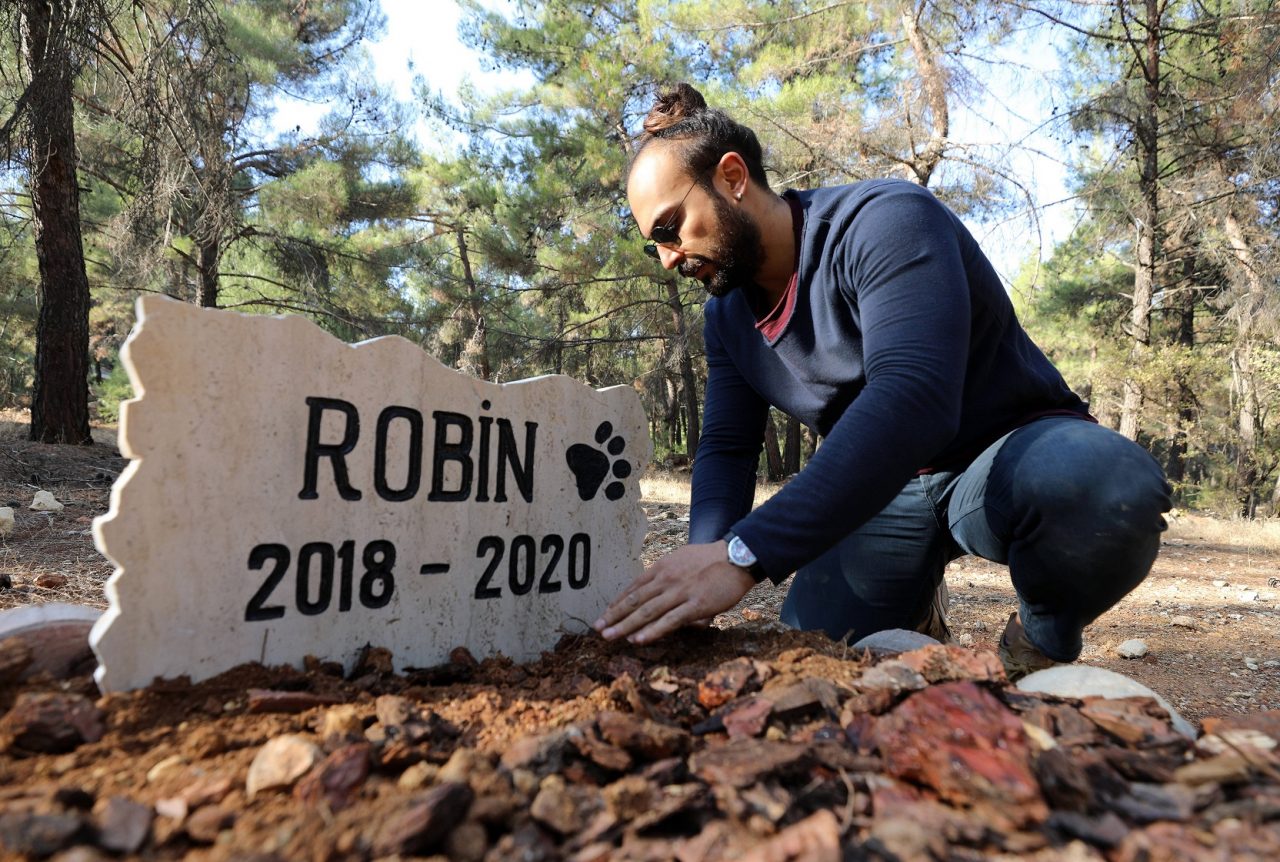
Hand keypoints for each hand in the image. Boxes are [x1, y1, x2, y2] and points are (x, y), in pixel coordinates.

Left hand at [594, 541, 755, 644]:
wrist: (737, 557)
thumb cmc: (711, 559)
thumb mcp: (682, 559)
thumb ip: (667, 574)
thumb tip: (657, 589)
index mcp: (662, 567)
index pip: (633, 587)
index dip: (617, 602)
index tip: (605, 614)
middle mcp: (666, 579)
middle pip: (635, 600)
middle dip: (614, 616)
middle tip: (598, 628)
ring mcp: (680, 593)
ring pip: (647, 612)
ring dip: (626, 626)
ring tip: (610, 637)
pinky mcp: (695, 606)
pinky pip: (669, 621)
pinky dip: (652, 631)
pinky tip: (638, 639)